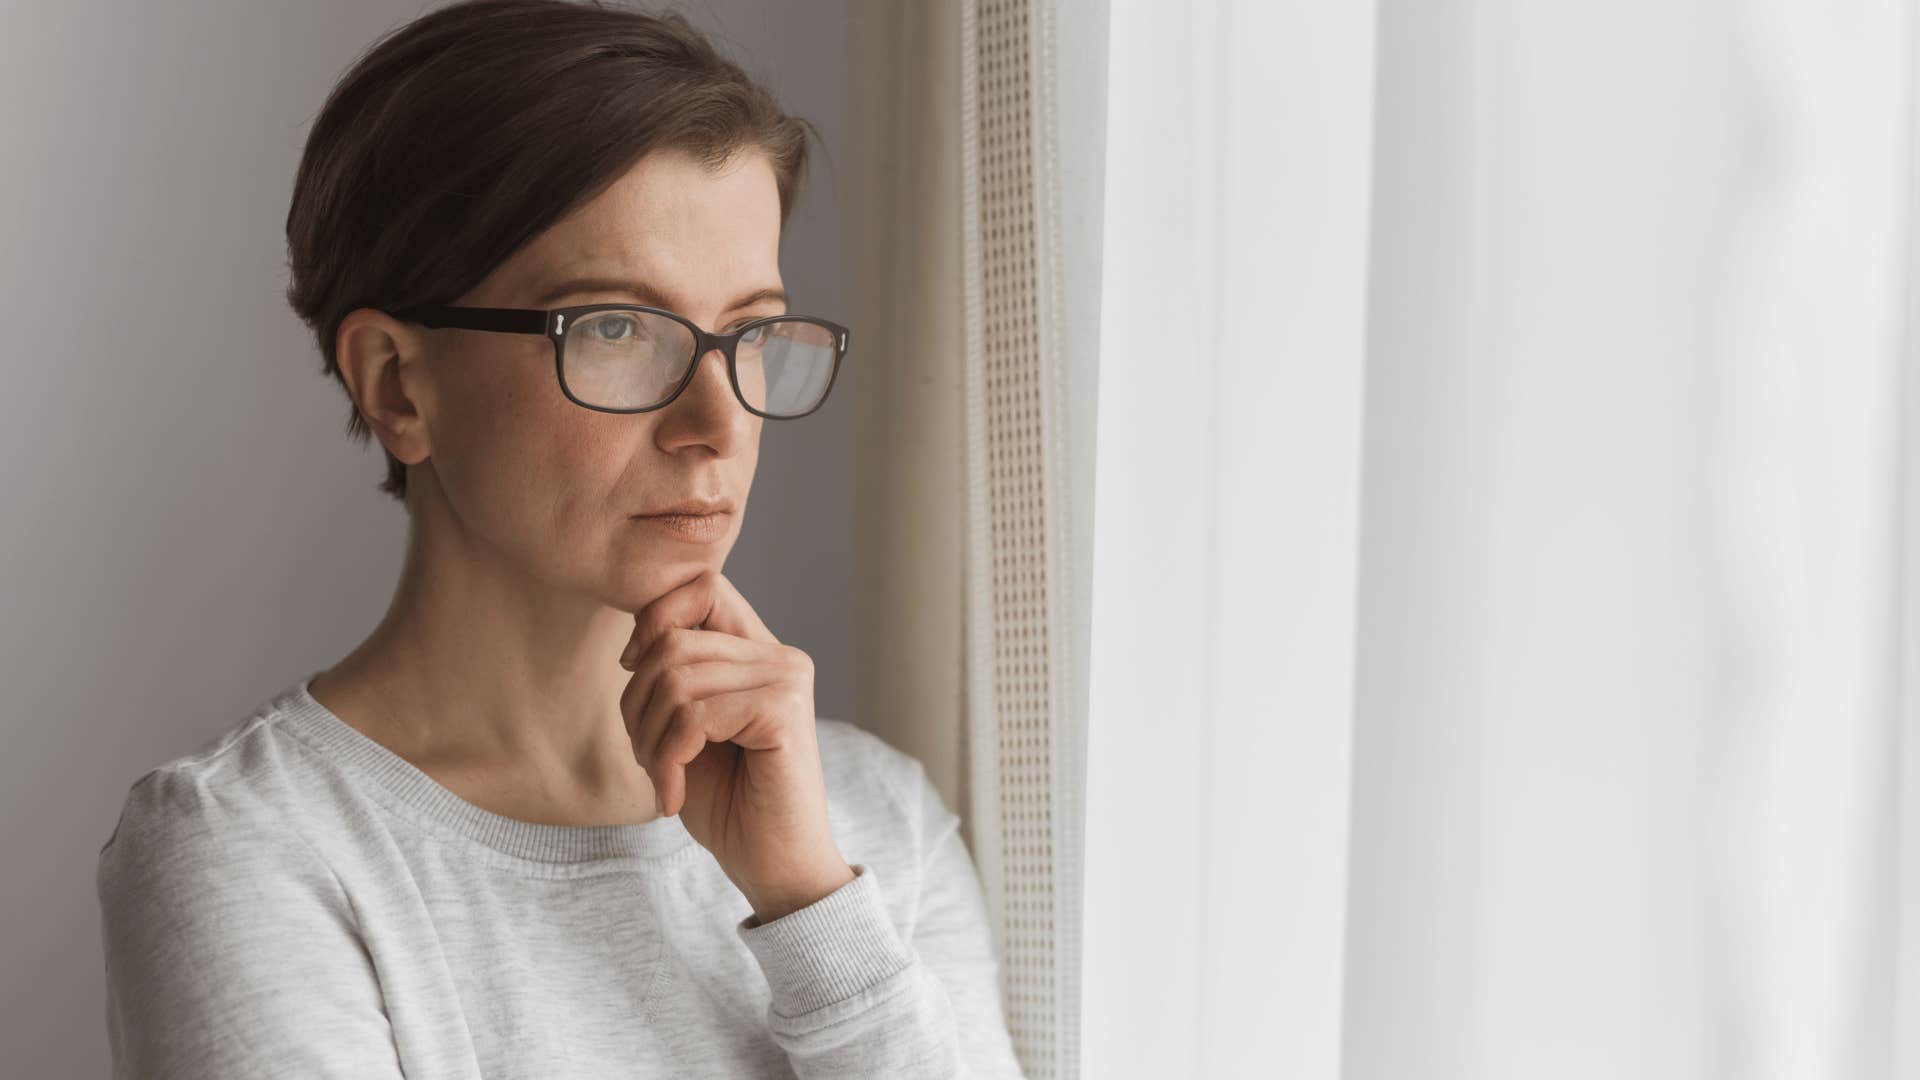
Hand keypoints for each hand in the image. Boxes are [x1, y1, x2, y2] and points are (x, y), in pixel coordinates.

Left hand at [617, 569, 854, 922]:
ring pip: (677, 679)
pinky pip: (695, 716)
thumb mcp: (685, 728)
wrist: (773, 868)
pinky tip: (675, 795)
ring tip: (664, 780)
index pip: (700, 586)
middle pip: (673, 641)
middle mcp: (780, 656)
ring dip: (650, 740)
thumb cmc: (728, 803)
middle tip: (649, 759)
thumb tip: (634, 641)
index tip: (632, 670)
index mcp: (759, 651)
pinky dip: (669, 759)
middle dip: (638, 704)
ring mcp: (787, 679)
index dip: (652, 620)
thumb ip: (672, 676)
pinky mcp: (784, 711)